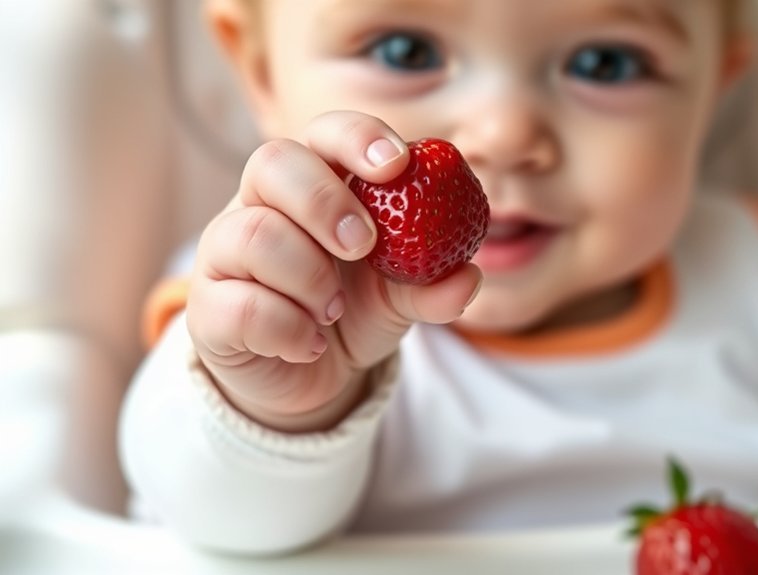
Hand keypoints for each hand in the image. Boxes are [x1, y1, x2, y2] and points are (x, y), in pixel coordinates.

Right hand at [186, 111, 481, 432]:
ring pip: (253, 233)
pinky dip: (288, 329)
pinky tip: (311, 344)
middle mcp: (261, 203)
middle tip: (363, 246)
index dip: (358, 138)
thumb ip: (431, 285)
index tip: (398, 166)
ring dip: (308, 276)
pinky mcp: (208, 305)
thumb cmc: (350, 312)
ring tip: (332, 311)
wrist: (306, 377)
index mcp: (314, 183)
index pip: (326, 133)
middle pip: (273, 161)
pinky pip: (240, 304)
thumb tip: (468, 275)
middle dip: (324, 201)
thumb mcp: (399, 299)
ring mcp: (226, 250)